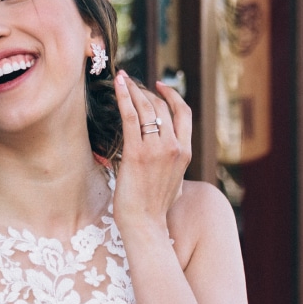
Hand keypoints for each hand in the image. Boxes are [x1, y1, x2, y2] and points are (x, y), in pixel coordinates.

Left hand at [111, 72, 192, 238]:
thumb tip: (167, 158)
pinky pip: (131, 116)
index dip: (172, 94)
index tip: (159, 85)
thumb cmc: (154, 208)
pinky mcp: (136, 152)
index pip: (184, 113)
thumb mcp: (174, 182)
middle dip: (145, 90)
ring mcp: (156, 149)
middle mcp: (174, 147)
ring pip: (146, 107)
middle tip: (131, 82)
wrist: (145, 224)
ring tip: (122, 79)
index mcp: (185, 152)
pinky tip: (118, 84)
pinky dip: (124, 97)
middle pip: (162, 107)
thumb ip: (173, 165)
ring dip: (133, 89)